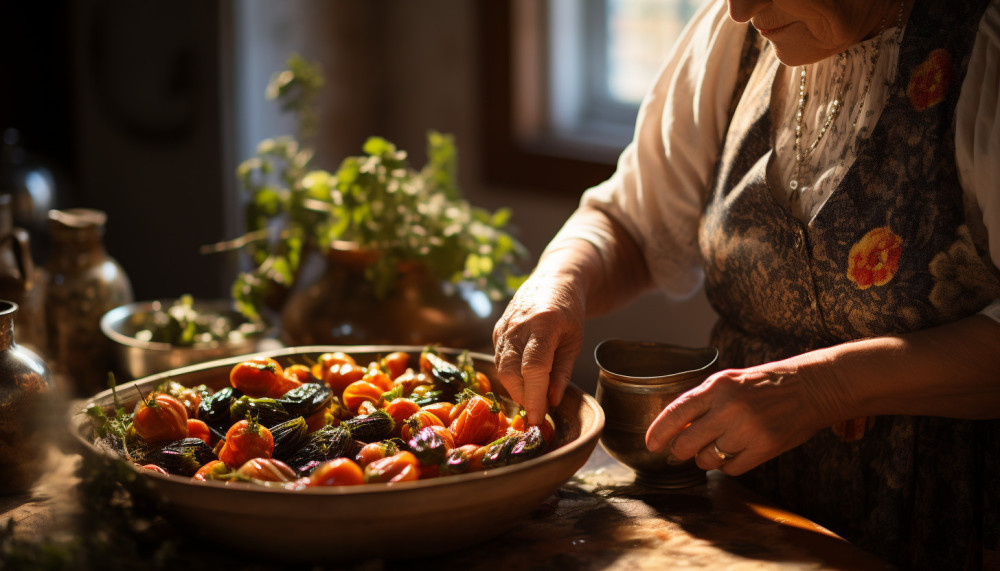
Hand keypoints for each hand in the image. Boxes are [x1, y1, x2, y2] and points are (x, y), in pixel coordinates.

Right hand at [493, 273, 585, 424]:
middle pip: (511, 372)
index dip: (534, 396)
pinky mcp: (497, 332)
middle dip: (523, 397)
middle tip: (539, 411)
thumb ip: (562, 372)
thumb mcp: (574, 341)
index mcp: (543, 325)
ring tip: (534, 398)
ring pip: (502, 369)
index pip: (533, 368)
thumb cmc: (568, 311)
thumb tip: (552, 401)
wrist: (553, 280)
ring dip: (516, 389)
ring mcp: (503, 328)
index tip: (539, 418)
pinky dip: (511, 376)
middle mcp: (517, 326)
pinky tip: (525, 382)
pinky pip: (500, 361)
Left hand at [644, 366, 834, 474]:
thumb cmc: (762, 386)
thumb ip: (701, 403)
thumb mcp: (728, 383)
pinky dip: (729, 465)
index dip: (659, 432)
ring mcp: (747, 430)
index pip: (676, 413)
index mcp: (717, 387)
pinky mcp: (764, 449)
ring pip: (708, 460)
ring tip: (719, 445)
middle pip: (686, 444)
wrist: (809, 388)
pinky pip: (731, 469)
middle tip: (684, 450)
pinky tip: (738, 451)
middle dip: (681, 451)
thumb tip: (671, 430)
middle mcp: (729, 408)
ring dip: (707, 458)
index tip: (651, 446)